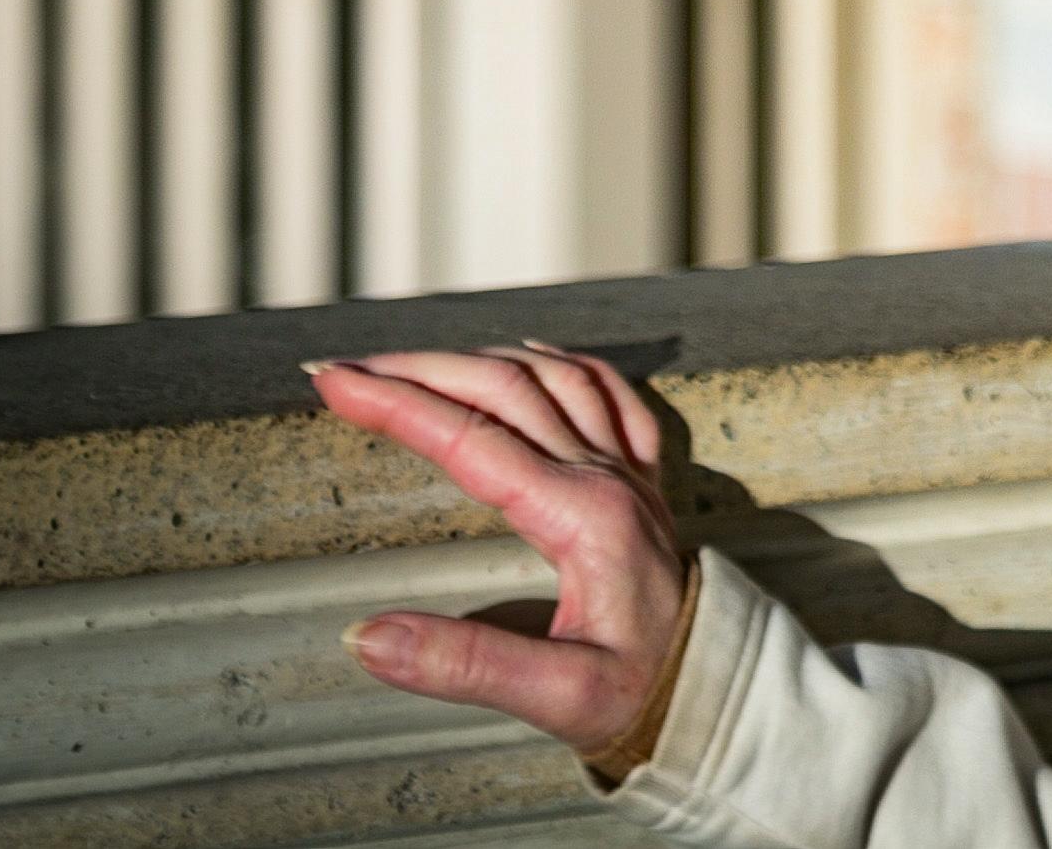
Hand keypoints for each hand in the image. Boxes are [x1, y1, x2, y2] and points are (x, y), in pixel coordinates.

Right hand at [306, 341, 690, 754]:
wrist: (718, 688)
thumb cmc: (640, 694)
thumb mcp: (555, 696)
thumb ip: (463, 665)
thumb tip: (366, 636)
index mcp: (581, 515)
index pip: (471, 439)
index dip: (397, 406)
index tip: (333, 384)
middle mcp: (606, 475)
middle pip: (505, 390)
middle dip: (418, 370)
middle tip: (344, 371)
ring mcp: (628, 470)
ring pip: (551, 379)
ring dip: (476, 360)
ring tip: (406, 362)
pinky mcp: (642, 480)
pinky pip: (605, 393)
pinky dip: (559, 363)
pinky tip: (530, 354)